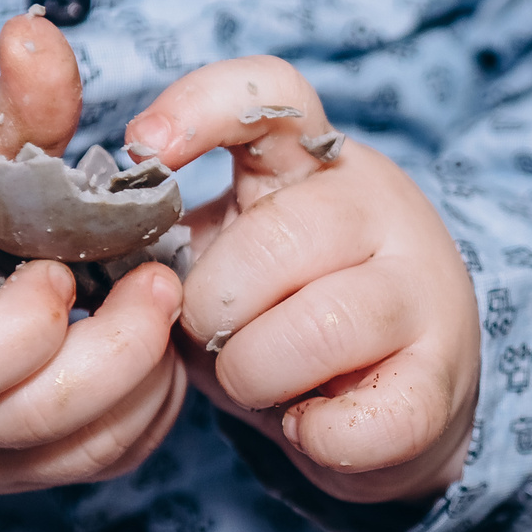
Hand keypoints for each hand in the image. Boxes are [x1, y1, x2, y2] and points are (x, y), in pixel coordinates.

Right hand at [0, 13, 186, 494]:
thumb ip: (9, 102)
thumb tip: (35, 31)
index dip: (27, 322)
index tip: (58, 265)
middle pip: (43, 418)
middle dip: (120, 345)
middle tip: (163, 280)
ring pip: (92, 447)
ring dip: (146, 371)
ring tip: (157, 298)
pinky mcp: (39, 474)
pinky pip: (116, 455)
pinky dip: (150, 399)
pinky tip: (149, 338)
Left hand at [127, 56, 478, 504]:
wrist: (396, 400)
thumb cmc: (284, 316)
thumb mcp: (226, 256)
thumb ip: (169, 233)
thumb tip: (90, 231)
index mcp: (312, 162)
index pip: (271, 95)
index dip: (202, 107)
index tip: (144, 146)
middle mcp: (378, 207)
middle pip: (273, 244)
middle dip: (211, 311)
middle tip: (213, 336)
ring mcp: (422, 289)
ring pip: (317, 329)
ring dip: (258, 375)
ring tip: (261, 381)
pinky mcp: (441, 380)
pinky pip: (360, 420)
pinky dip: (317, 437)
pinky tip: (310, 425)